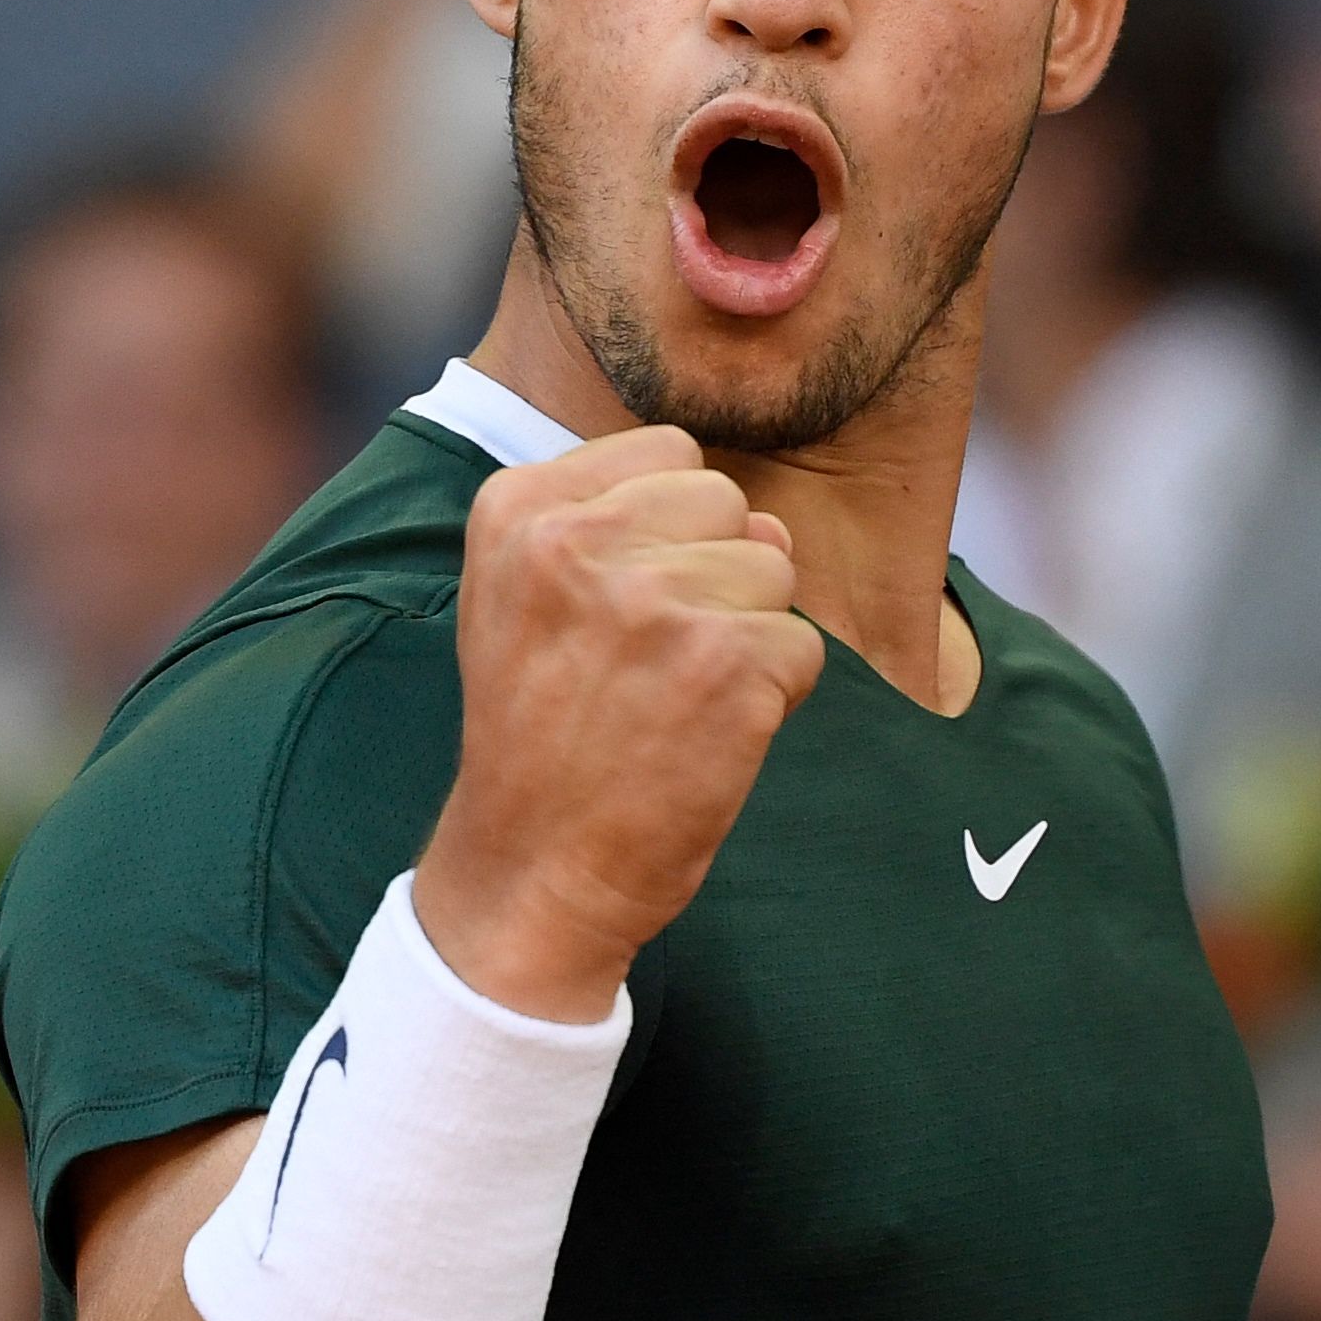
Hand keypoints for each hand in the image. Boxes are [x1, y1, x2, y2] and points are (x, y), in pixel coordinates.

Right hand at [415, 426, 821, 1020]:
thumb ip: (626, 525)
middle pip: (728, 500)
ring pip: (773, 568)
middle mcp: (580, 542)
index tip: (624, 602)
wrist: (532, 868)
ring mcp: (656, 600)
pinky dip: (776, 695)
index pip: (667, 452)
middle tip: (657, 658)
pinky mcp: (725, 663)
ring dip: (749, 634)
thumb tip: (769, 522)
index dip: (672, 527)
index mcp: (519, 510)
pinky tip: (708, 736)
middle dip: (718, 571)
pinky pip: (801, 644)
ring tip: (677, 698)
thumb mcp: (525, 598)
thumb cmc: (540, 734)